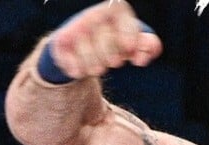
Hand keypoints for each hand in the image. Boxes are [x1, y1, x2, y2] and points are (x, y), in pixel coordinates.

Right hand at [44, 1, 162, 80]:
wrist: (77, 43)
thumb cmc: (111, 39)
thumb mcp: (132, 40)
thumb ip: (147, 45)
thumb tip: (142, 58)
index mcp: (115, 9)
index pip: (123, 19)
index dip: (128, 35)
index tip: (129, 50)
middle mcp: (93, 15)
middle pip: (107, 42)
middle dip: (111, 57)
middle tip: (114, 62)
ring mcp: (76, 27)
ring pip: (89, 56)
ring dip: (95, 68)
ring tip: (97, 67)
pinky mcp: (61, 41)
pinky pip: (72, 63)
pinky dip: (78, 71)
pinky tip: (80, 68)